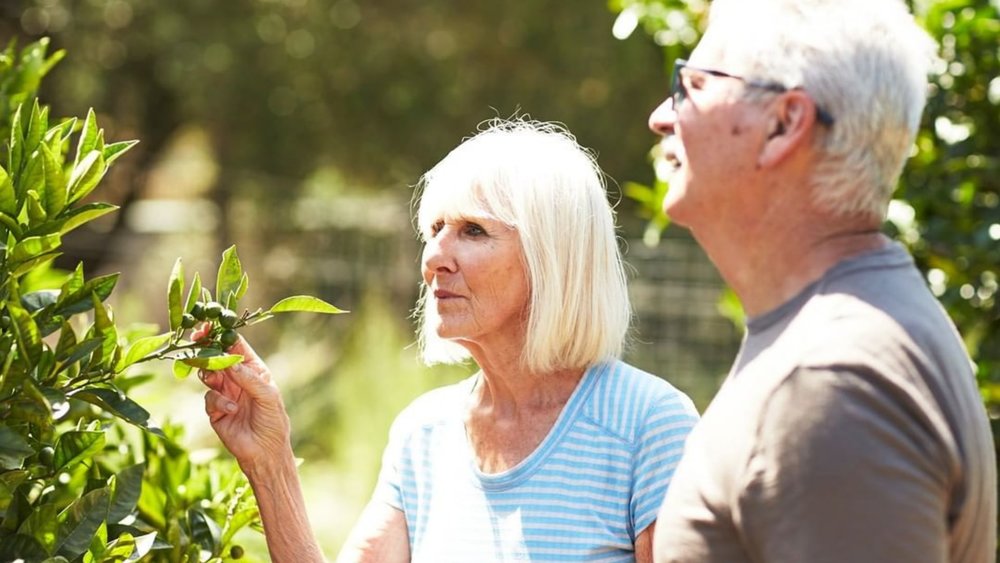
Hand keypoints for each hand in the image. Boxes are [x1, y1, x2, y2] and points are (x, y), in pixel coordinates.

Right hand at [197, 327, 291, 472]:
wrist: (265, 453)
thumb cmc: (274, 422)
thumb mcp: (268, 396)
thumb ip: (249, 379)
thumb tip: (230, 363)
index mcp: (255, 370)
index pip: (237, 347)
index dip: (224, 335)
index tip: (211, 326)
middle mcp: (238, 379)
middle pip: (218, 357)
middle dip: (208, 349)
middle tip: (197, 342)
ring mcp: (226, 393)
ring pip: (208, 374)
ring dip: (210, 374)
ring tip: (215, 379)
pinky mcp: (215, 410)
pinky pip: (209, 398)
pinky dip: (217, 402)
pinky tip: (231, 410)